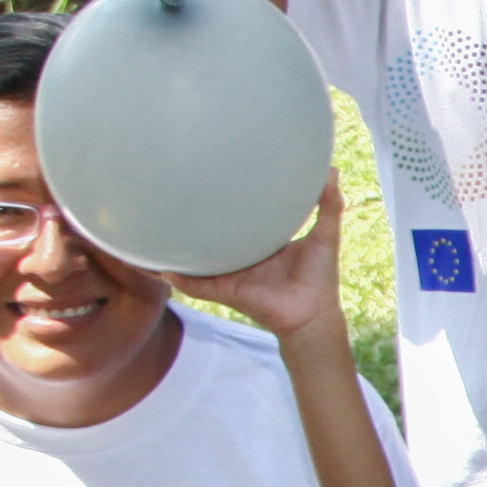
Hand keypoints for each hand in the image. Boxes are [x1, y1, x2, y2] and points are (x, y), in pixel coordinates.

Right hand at [170, 173, 347, 337]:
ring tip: (155, 232)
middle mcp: (243, 255)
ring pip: (198, 260)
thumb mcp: (325, 236)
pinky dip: (180, 279)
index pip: (241, 216)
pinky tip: (161, 267)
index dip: (230, 201)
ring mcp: (231, 273)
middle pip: (214, 236)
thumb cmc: (320, 277)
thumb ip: (328, 205)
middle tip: (177, 195)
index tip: (218, 177)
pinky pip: (197, 286)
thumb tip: (331, 170)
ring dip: (178, 250)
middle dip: (196, 221)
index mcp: (262, 240)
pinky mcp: (226, 291)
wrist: (313, 316)